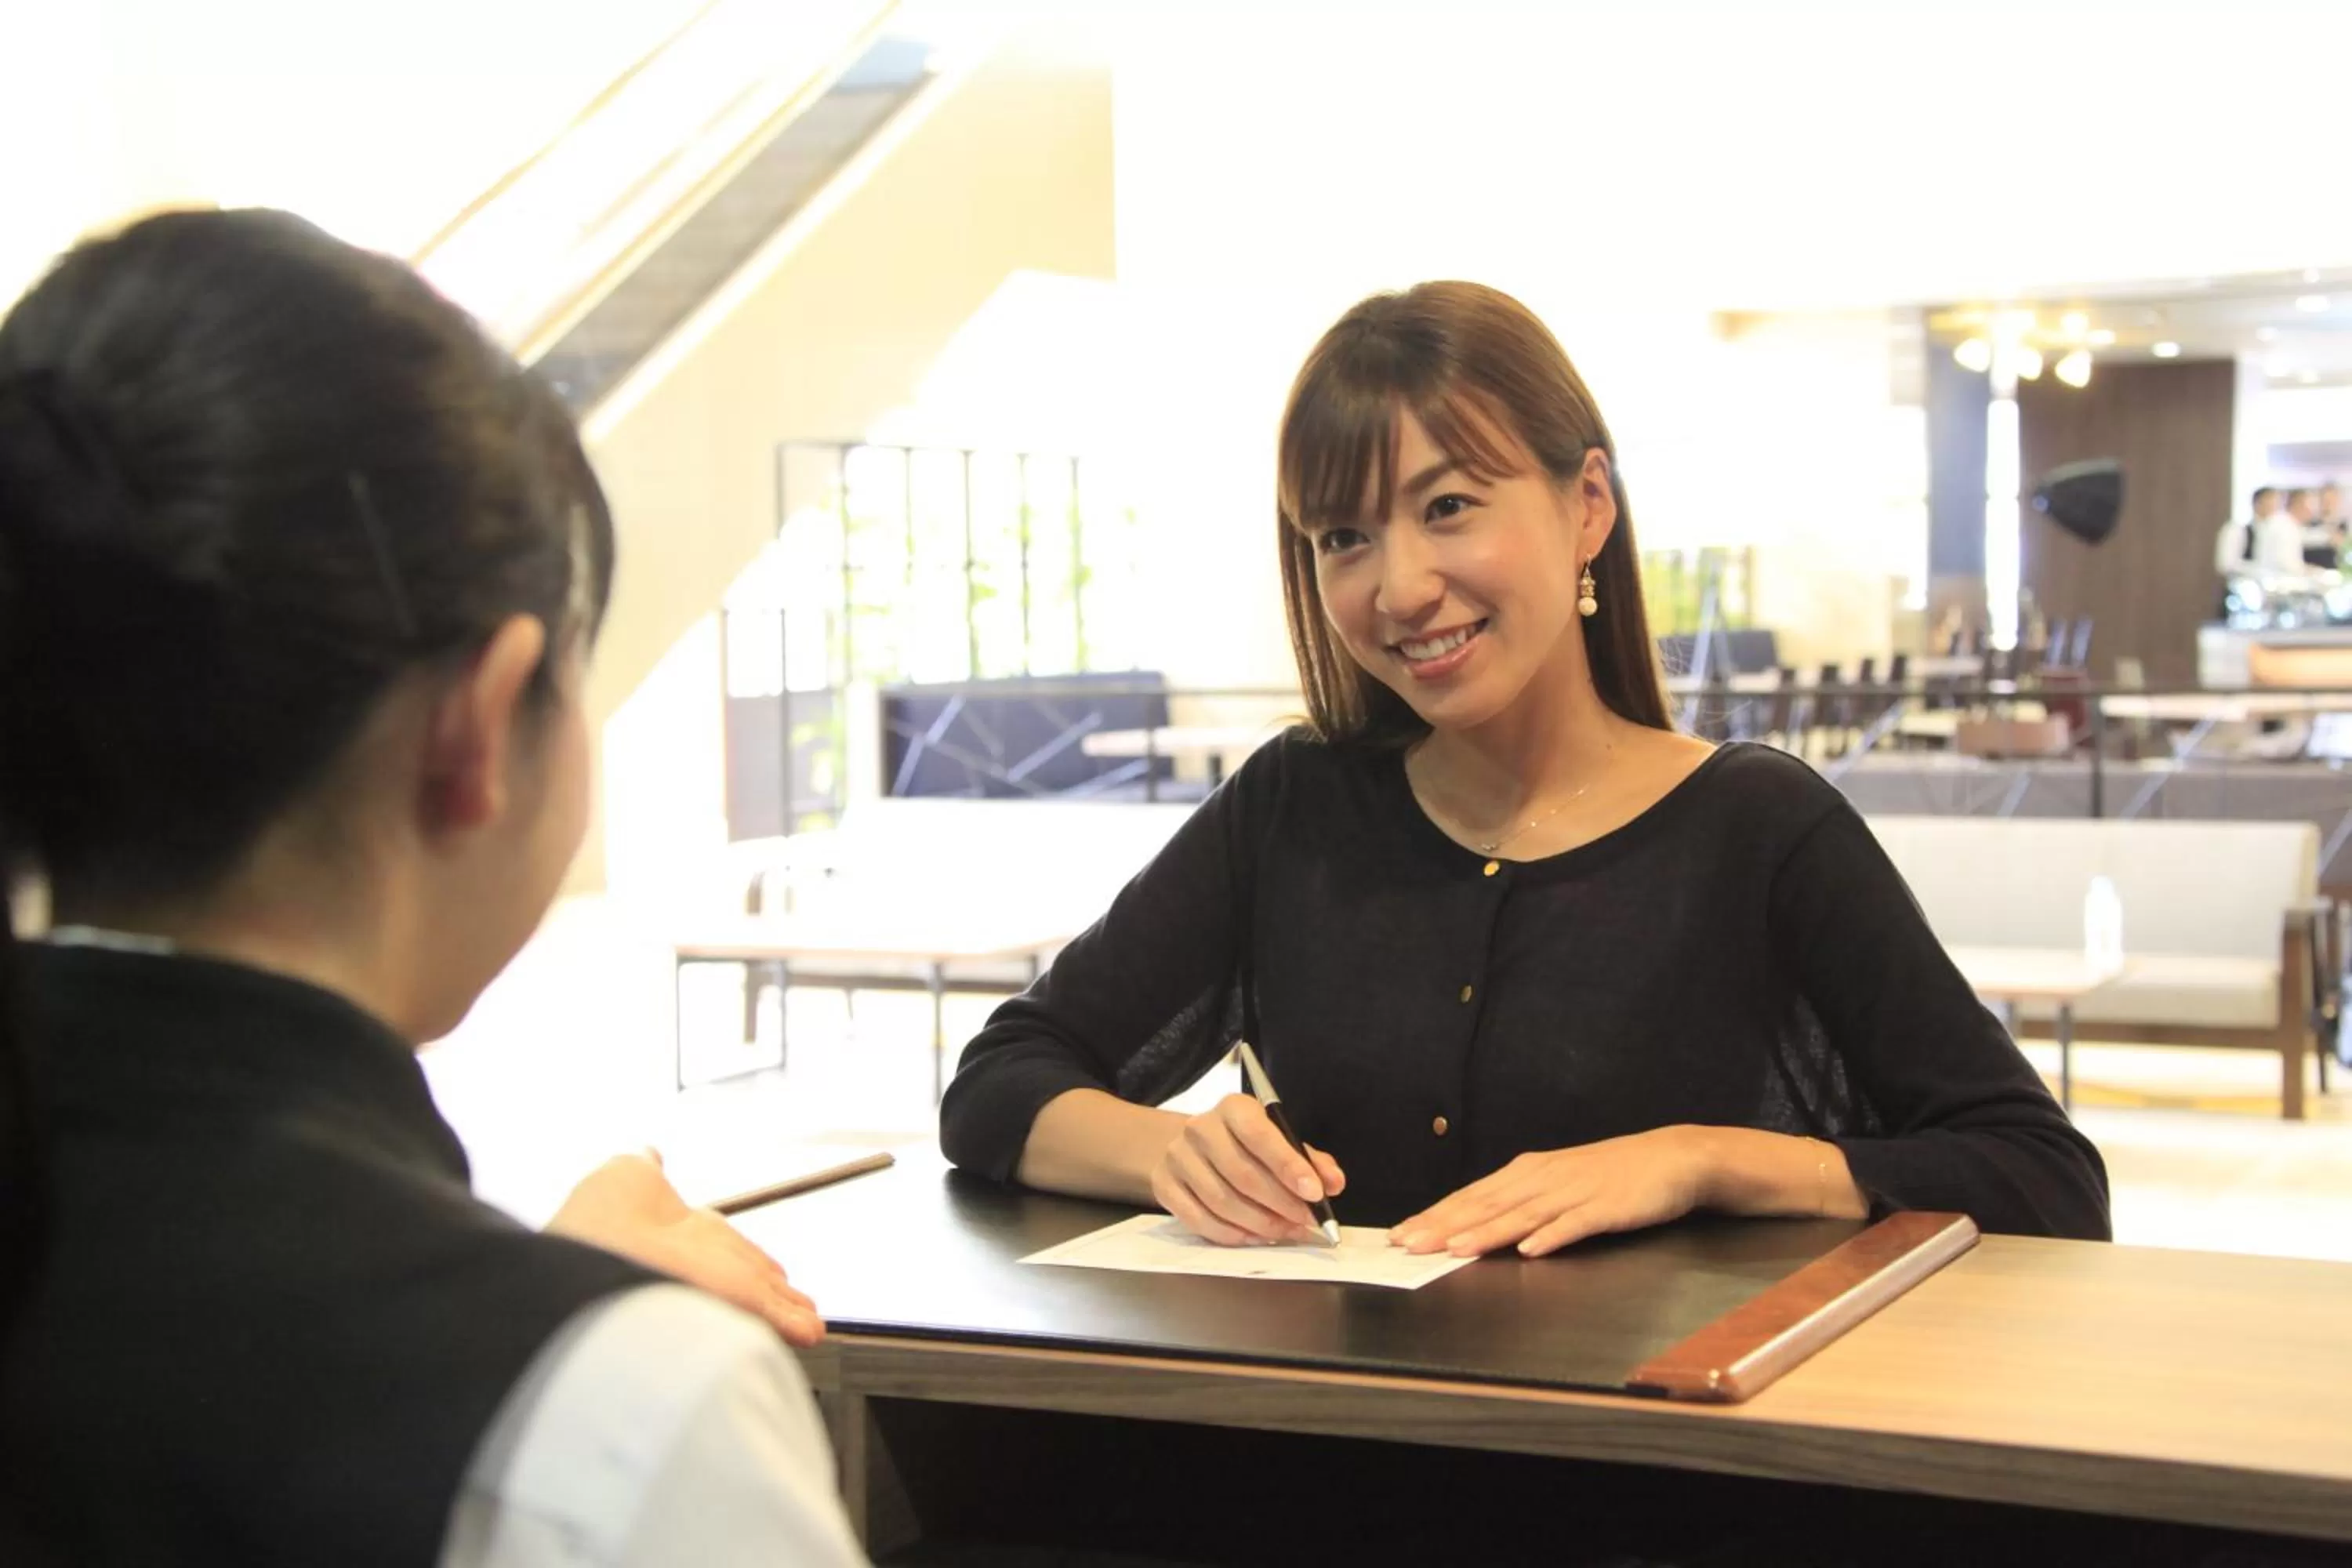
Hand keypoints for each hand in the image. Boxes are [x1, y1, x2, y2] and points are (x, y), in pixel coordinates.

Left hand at [546, 1150, 824, 1345]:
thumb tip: (648, 1153)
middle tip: (795, 1303)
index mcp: (681, 1237)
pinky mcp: (741, 1305)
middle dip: (773, 1291)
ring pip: (765, 1300)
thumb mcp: (624, 1175)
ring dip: (788, 1310)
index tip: (759, 1267)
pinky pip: (775, 1316)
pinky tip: (809, 1330)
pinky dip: (794, 1323)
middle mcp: (703, 1267)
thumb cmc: (598, 1222)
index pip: (722, 1249)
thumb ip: (645, 1166)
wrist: (595, 1261)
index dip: (743, 1257)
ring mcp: (722, 1288)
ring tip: (808, 1325)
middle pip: (750, 1279)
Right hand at [1150, 1094, 1346, 1246]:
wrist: (1191, 1146)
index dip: (1289, 1167)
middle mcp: (1200, 1128)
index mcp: (1234, 1108)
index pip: (1261, 1135)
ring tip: (1283, 1232)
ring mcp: (1177, 1157)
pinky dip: (1231, 1235)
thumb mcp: (1278, 1140)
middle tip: (1304, 1222)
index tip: (1315, 1194)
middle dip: (1280, 1203)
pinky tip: (1253, 1237)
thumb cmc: (1244, 1144)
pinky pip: (1199, 1219)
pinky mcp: (1164, 1184)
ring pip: (1222, 1201)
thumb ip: (1310, 1160)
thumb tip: (1333, 1184)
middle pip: (1242, 1174)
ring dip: (1259, 1224)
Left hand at [1390, 1128, 1707, 1257]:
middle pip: (1487, 1205)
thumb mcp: (1557, 1184)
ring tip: (1454, 1248)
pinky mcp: (1606, 1207)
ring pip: (1521, 1215)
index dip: (1435, 1215)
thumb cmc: (1609, 1175)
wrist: (1670, 1158)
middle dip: (1444, 1225)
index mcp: (1527, 1173)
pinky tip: (1530, 1250)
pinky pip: (1574, 1224)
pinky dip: (1551, 1236)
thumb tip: (1475, 1225)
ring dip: (1487, 1233)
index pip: (1472, 1196)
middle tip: (1408, 1244)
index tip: (1401, 1233)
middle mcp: (1543, 1179)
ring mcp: (1574, 1192)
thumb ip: (1520, 1204)